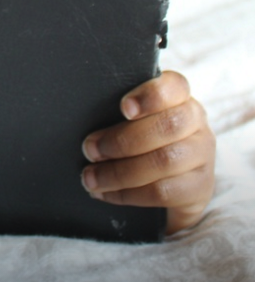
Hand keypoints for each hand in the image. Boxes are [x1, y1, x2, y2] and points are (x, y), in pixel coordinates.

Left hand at [80, 70, 215, 234]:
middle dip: (122, 140)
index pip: (174, 87)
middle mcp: (196, 123)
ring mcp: (202, 156)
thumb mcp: (131, 119)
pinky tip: (105, 193)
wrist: (171, 184)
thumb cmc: (139, 139)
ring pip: (165, 161)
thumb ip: (118, 112)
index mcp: (179, 97)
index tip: (123, 107)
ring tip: (90, 177)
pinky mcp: (199, 188)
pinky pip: (164, 192)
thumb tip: (78, 114)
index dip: (150, 96)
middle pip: (168, 126)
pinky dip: (128, 194)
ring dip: (119, 171)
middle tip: (89, 150)